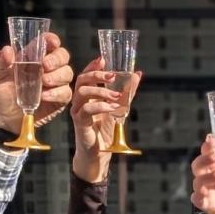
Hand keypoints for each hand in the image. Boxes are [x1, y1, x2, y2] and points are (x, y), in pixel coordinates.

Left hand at [0, 33, 73, 135]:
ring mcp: (55, 83)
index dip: (52, 40)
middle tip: (45, 65)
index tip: (51, 42)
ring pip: (67, 73)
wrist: (4, 116)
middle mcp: (48, 67)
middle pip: (63, 56)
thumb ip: (0, 61)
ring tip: (43, 82)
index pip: (48, 43)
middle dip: (57, 59)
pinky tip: (44, 96)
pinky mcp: (59, 99)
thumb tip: (8, 50)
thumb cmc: (1, 91)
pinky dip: (56, 93)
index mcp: (34, 56)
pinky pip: (66, 93)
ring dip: (57, 76)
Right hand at [70, 59, 140, 182]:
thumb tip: (137, 74)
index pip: (86, 75)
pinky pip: (86, 109)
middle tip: (112, 76)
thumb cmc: (105, 131)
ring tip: (116, 96)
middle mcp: (79, 101)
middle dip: (96, 74)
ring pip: (82, 92)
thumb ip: (126, 92)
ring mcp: (77, 111)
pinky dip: (100, 106)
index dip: (93, 66)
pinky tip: (112, 108)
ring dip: (101, 91)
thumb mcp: (119, 108)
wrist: (99, 154)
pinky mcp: (78, 122)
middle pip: (81, 80)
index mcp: (87, 96)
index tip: (103, 59)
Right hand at [189, 135, 214, 213]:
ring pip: (197, 181)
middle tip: (214, 158)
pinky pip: (197, 199)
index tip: (211, 140)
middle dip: (203, 160)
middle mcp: (211, 177)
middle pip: (198, 165)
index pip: (208, 153)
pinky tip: (206, 192)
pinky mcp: (208, 204)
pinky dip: (199, 195)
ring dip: (204, 177)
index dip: (208, 146)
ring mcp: (208, 190)